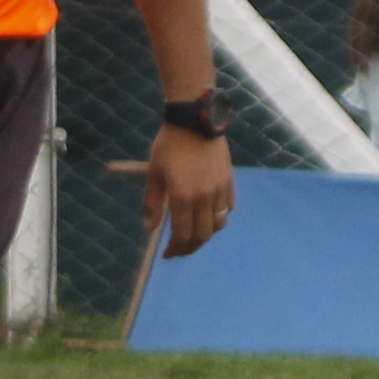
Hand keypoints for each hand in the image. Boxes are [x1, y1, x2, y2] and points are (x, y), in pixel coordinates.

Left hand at [141, 127, 233, 256]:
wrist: (196, 123)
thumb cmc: (169, 146)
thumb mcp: (154, 173)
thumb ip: (153, 203)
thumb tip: (149, 228)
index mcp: (183, 197)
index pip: (182, 234)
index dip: (175, 249)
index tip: (167, 254)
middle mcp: (205, 198)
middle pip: (203, 235)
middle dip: (190, 247)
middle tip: (179, 250)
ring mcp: (220, 192)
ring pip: (218, 225)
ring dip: (206, 234)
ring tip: (194, 233)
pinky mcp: (229, 184)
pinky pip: (227, 209)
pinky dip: (217, 217)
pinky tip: (207, 214)